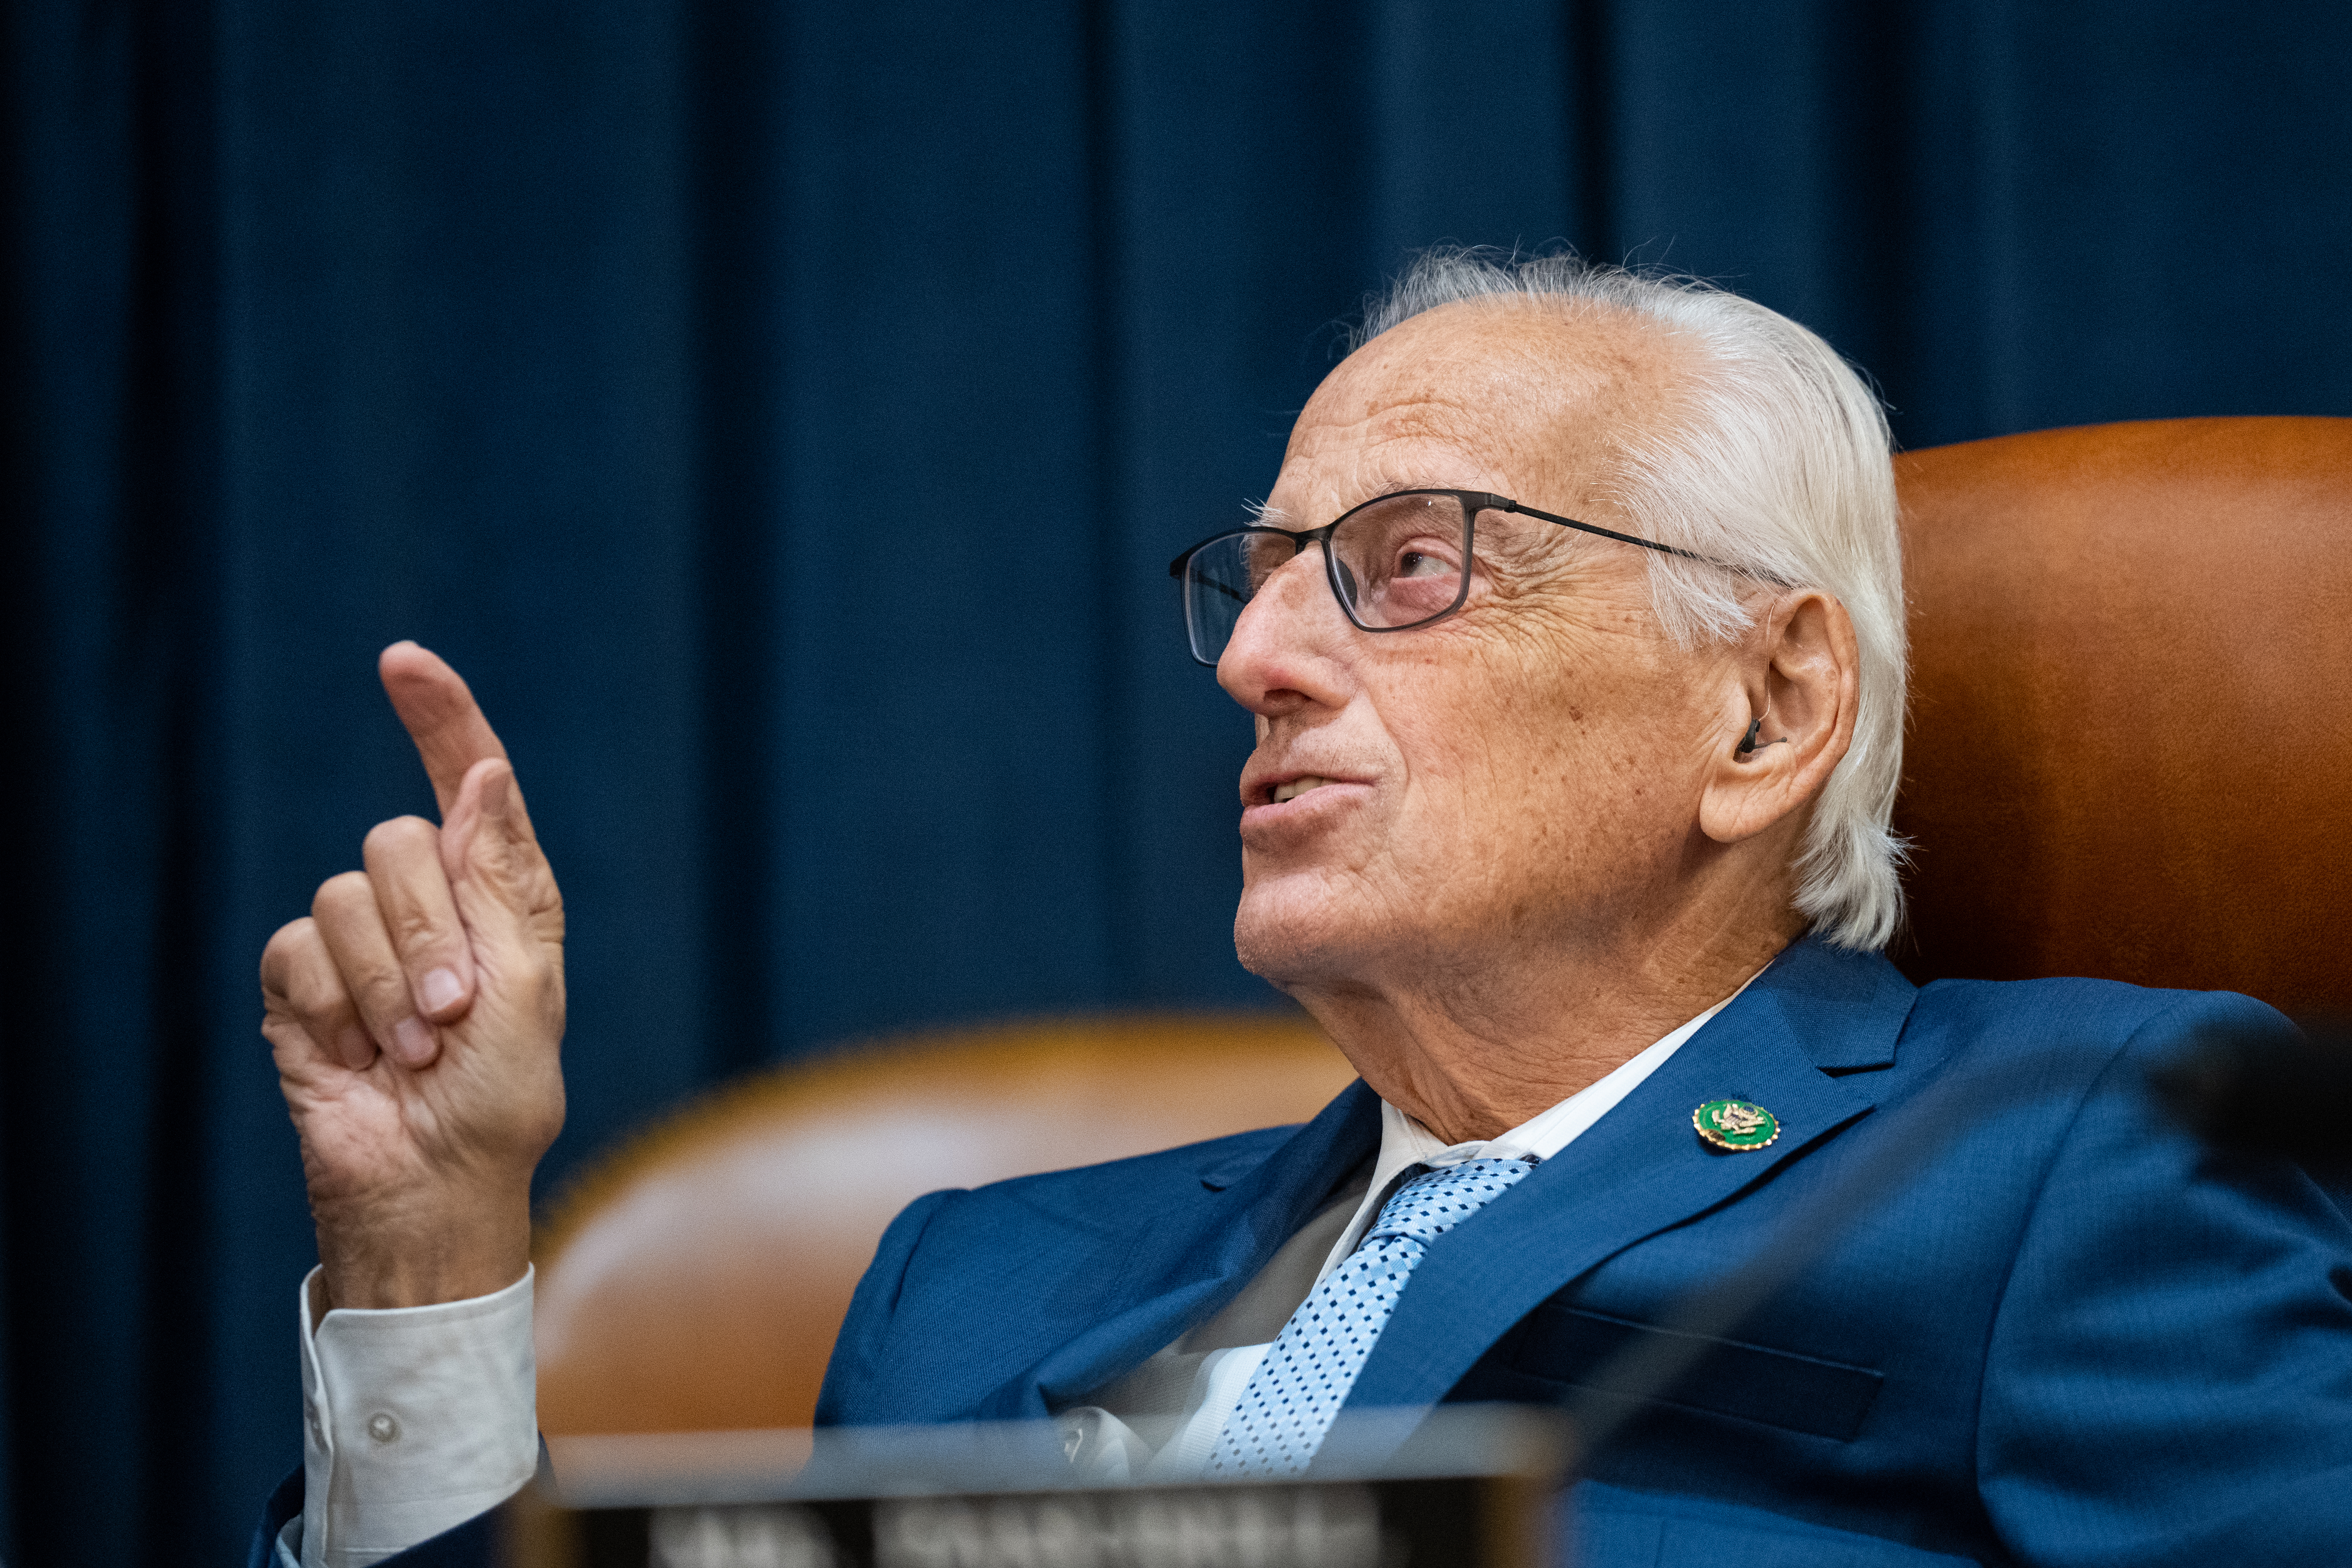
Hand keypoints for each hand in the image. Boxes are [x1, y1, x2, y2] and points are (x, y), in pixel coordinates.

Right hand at [260, 642, 566, 1309]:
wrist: (436, 1179)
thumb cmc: (501, 1096)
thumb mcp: (527, 983)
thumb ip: (503, 877)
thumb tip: (486, 774)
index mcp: (493, 893)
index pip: (463, 781)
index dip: (438, 717)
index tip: (404, 663)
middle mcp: (425, 903)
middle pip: (397, 845)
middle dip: (429, 936)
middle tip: (452, 1017)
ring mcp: (358, 942)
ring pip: (344, 899)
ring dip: (386, 986)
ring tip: (414, 1050)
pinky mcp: (302, 983)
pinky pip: (298, 954)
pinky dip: (335, 1011)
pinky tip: (358, 1058)